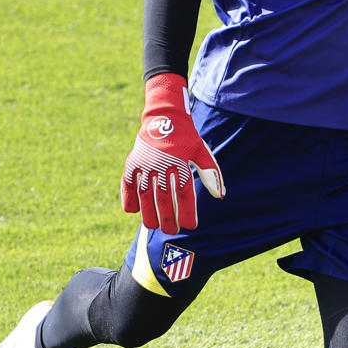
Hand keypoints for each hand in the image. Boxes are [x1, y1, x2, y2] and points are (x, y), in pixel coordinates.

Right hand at [121, 74, 224, 231]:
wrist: (164, 116)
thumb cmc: (186, 138)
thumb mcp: (201, 152)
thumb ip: (211, 173)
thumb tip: (220, 196)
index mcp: (181, 162)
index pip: (184, 193)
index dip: (187, 212)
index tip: (190, 226)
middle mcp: (162, 163)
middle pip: (163, 197)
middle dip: (167, 217)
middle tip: (170, 231)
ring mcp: (145, 163)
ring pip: (145, 193)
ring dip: (148, 212)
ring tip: (152, 226)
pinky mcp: (132, 161)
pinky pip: (128, 183)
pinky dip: (128, 198)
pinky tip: (132, 211)